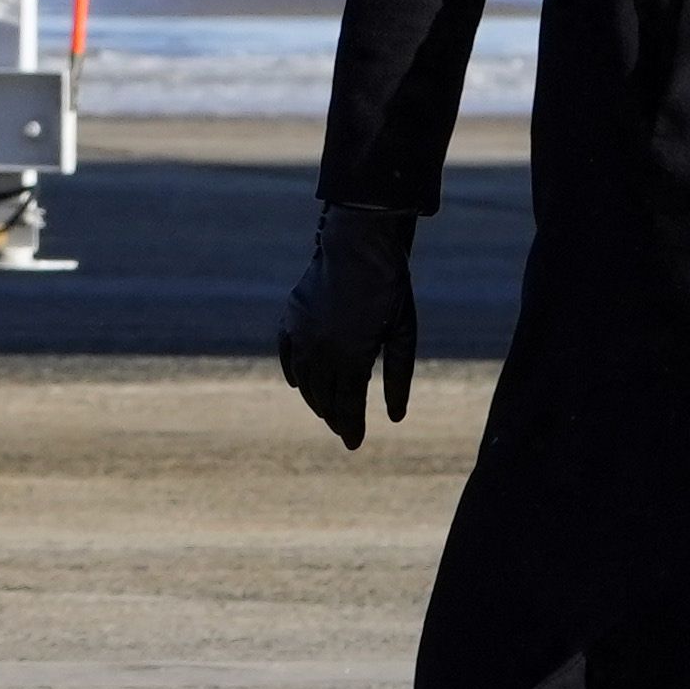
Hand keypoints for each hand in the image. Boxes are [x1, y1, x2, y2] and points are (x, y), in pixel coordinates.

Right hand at [273, 201, 419, 448]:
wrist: (359, 245)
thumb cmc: (389, 288)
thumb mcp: (403, 334)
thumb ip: (399, 377)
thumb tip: (394, 418)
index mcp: (352, 357)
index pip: (348, 405)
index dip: (351, 427)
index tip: (354, 443)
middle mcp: (322, 350)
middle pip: (325, 397)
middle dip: (334, 417)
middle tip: (343, 431)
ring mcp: (302, 333)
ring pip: (305, 380)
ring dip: (315, 399)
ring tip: (325, 411)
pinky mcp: (292, 316)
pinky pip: (286, 353)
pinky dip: (292, 371)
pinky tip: (299, 384)